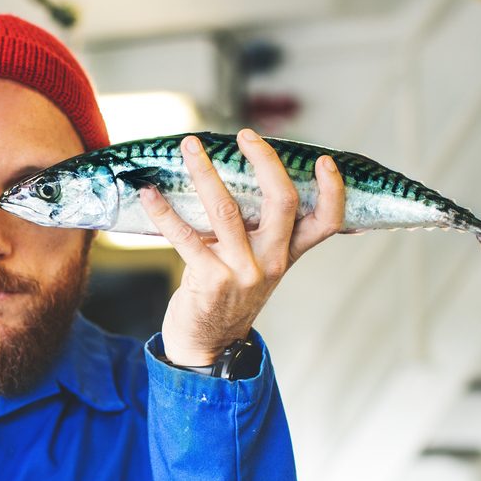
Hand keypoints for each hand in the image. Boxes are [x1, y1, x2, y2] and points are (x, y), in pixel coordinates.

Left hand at [140, 129, 345, 367]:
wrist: (208, 345)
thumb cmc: (228, 296)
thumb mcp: (256, 265)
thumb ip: (259, 231)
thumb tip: (236, 178)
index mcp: (287, 254)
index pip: (326, 222)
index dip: (332, 191)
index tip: (325, 161)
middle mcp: (271, 261)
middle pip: (282, 202)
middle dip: (265, 162)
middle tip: (244, 134)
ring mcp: (242, 272)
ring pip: (227, 211)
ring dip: (205, 173)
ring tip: (190, 146)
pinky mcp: (210, 280)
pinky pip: (185, 236)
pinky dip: (163, 211)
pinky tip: (148, 193)